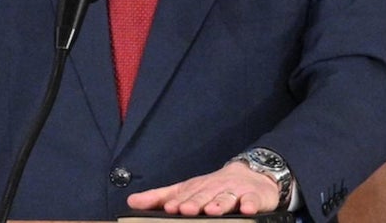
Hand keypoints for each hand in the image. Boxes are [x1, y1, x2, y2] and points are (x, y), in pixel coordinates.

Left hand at [127, 161, 280, 215]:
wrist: (252, 174)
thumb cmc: (214, 187)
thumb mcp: (187, 189)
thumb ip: (159, 197)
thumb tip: (131, 201)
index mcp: (196, 188)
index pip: (185, 195)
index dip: (177, 201)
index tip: (169, 208)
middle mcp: (214, 188)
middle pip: (204, 196)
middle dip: (195, 203)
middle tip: (185, 210)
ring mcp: (235, 191)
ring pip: (227, 198)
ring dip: (219, 204)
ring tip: (212, 211)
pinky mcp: (254, 197)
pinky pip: (252, 200)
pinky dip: (249, 205)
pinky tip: (246, 210)